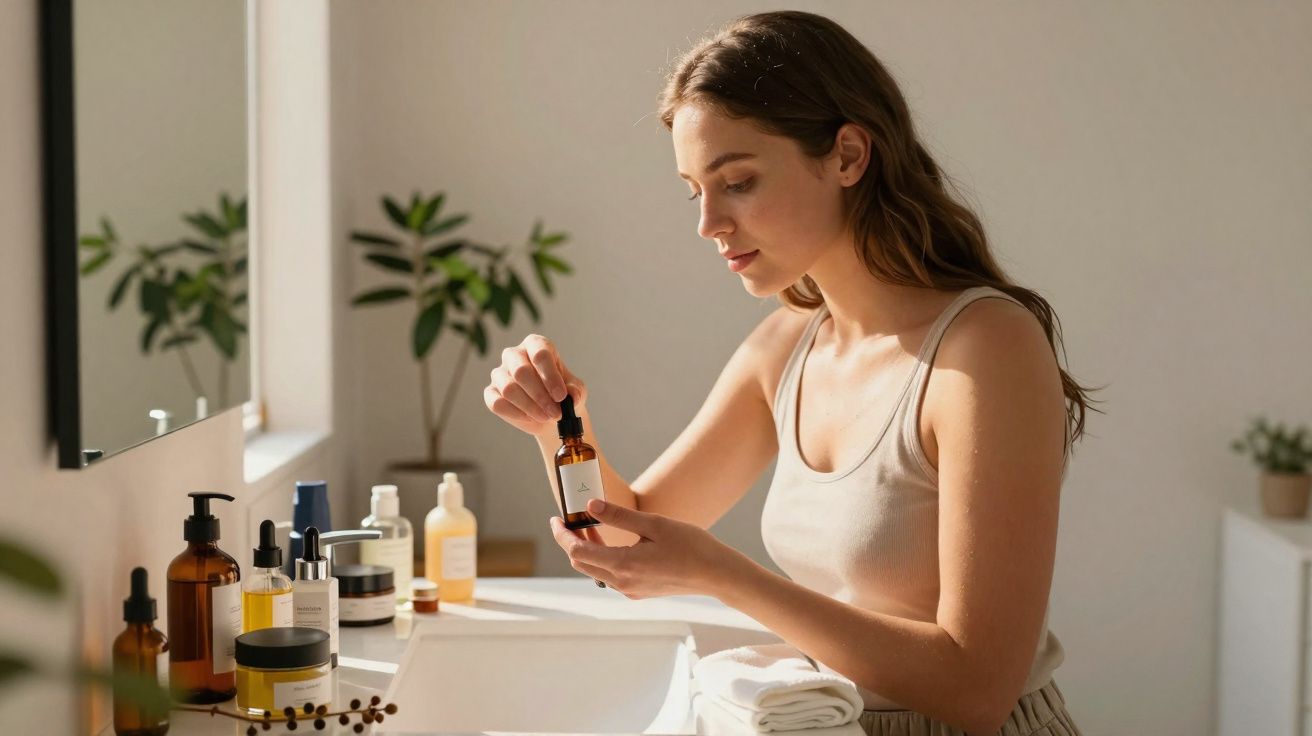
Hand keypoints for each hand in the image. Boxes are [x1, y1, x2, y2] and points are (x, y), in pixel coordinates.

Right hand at [484, 334, 587, 435]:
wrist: (550, 414)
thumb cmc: (563, 395)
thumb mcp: (576, 391)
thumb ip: (576, 391)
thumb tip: (572, 395)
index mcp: (536, 345)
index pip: (540, 354)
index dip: (551, 376)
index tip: (561, 397)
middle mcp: (515, 354)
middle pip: (521, 371)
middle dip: (540, 396)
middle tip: (555, 413)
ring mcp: (500, 373)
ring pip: (509, 389)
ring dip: (530, 407)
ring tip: (547, 417)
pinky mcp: (491, 392)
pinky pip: (497, 403)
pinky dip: (517, 414)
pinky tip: (531, 418)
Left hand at [549, 499, 745, 599]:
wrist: (716, 574)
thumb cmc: (691, 545)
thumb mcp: (654, 524)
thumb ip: (619, 516)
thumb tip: (590, 506)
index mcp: (623, 565)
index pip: (577, 552)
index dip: (562, 535)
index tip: (556, 519)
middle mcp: (622, 583)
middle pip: (582, 563)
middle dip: (572, 542)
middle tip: (572, 520)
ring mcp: (630, 590)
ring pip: (595, 571)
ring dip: (588, 550)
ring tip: (591, 527)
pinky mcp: (639, 592)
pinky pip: (610, 576)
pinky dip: (603, 559)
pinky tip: (612, 543)